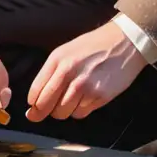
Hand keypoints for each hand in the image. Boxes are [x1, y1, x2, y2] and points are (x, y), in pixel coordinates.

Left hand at [26, 20, 147, 122]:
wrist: (123, 42)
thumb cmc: (92, 47)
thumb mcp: (66, 51)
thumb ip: (51, 73)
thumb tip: (36, 99)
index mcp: (57, 60)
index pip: (36, 91)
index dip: (32, 104)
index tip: (32, 109)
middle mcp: (69, 73)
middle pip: (46, 106)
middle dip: (42, 113)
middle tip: (43, 113)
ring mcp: (85, 86)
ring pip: (63, 113)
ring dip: (63, 111)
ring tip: (70, 100)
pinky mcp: (100, 96)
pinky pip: (80, 114)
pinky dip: (79, 111)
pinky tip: (84, 99)